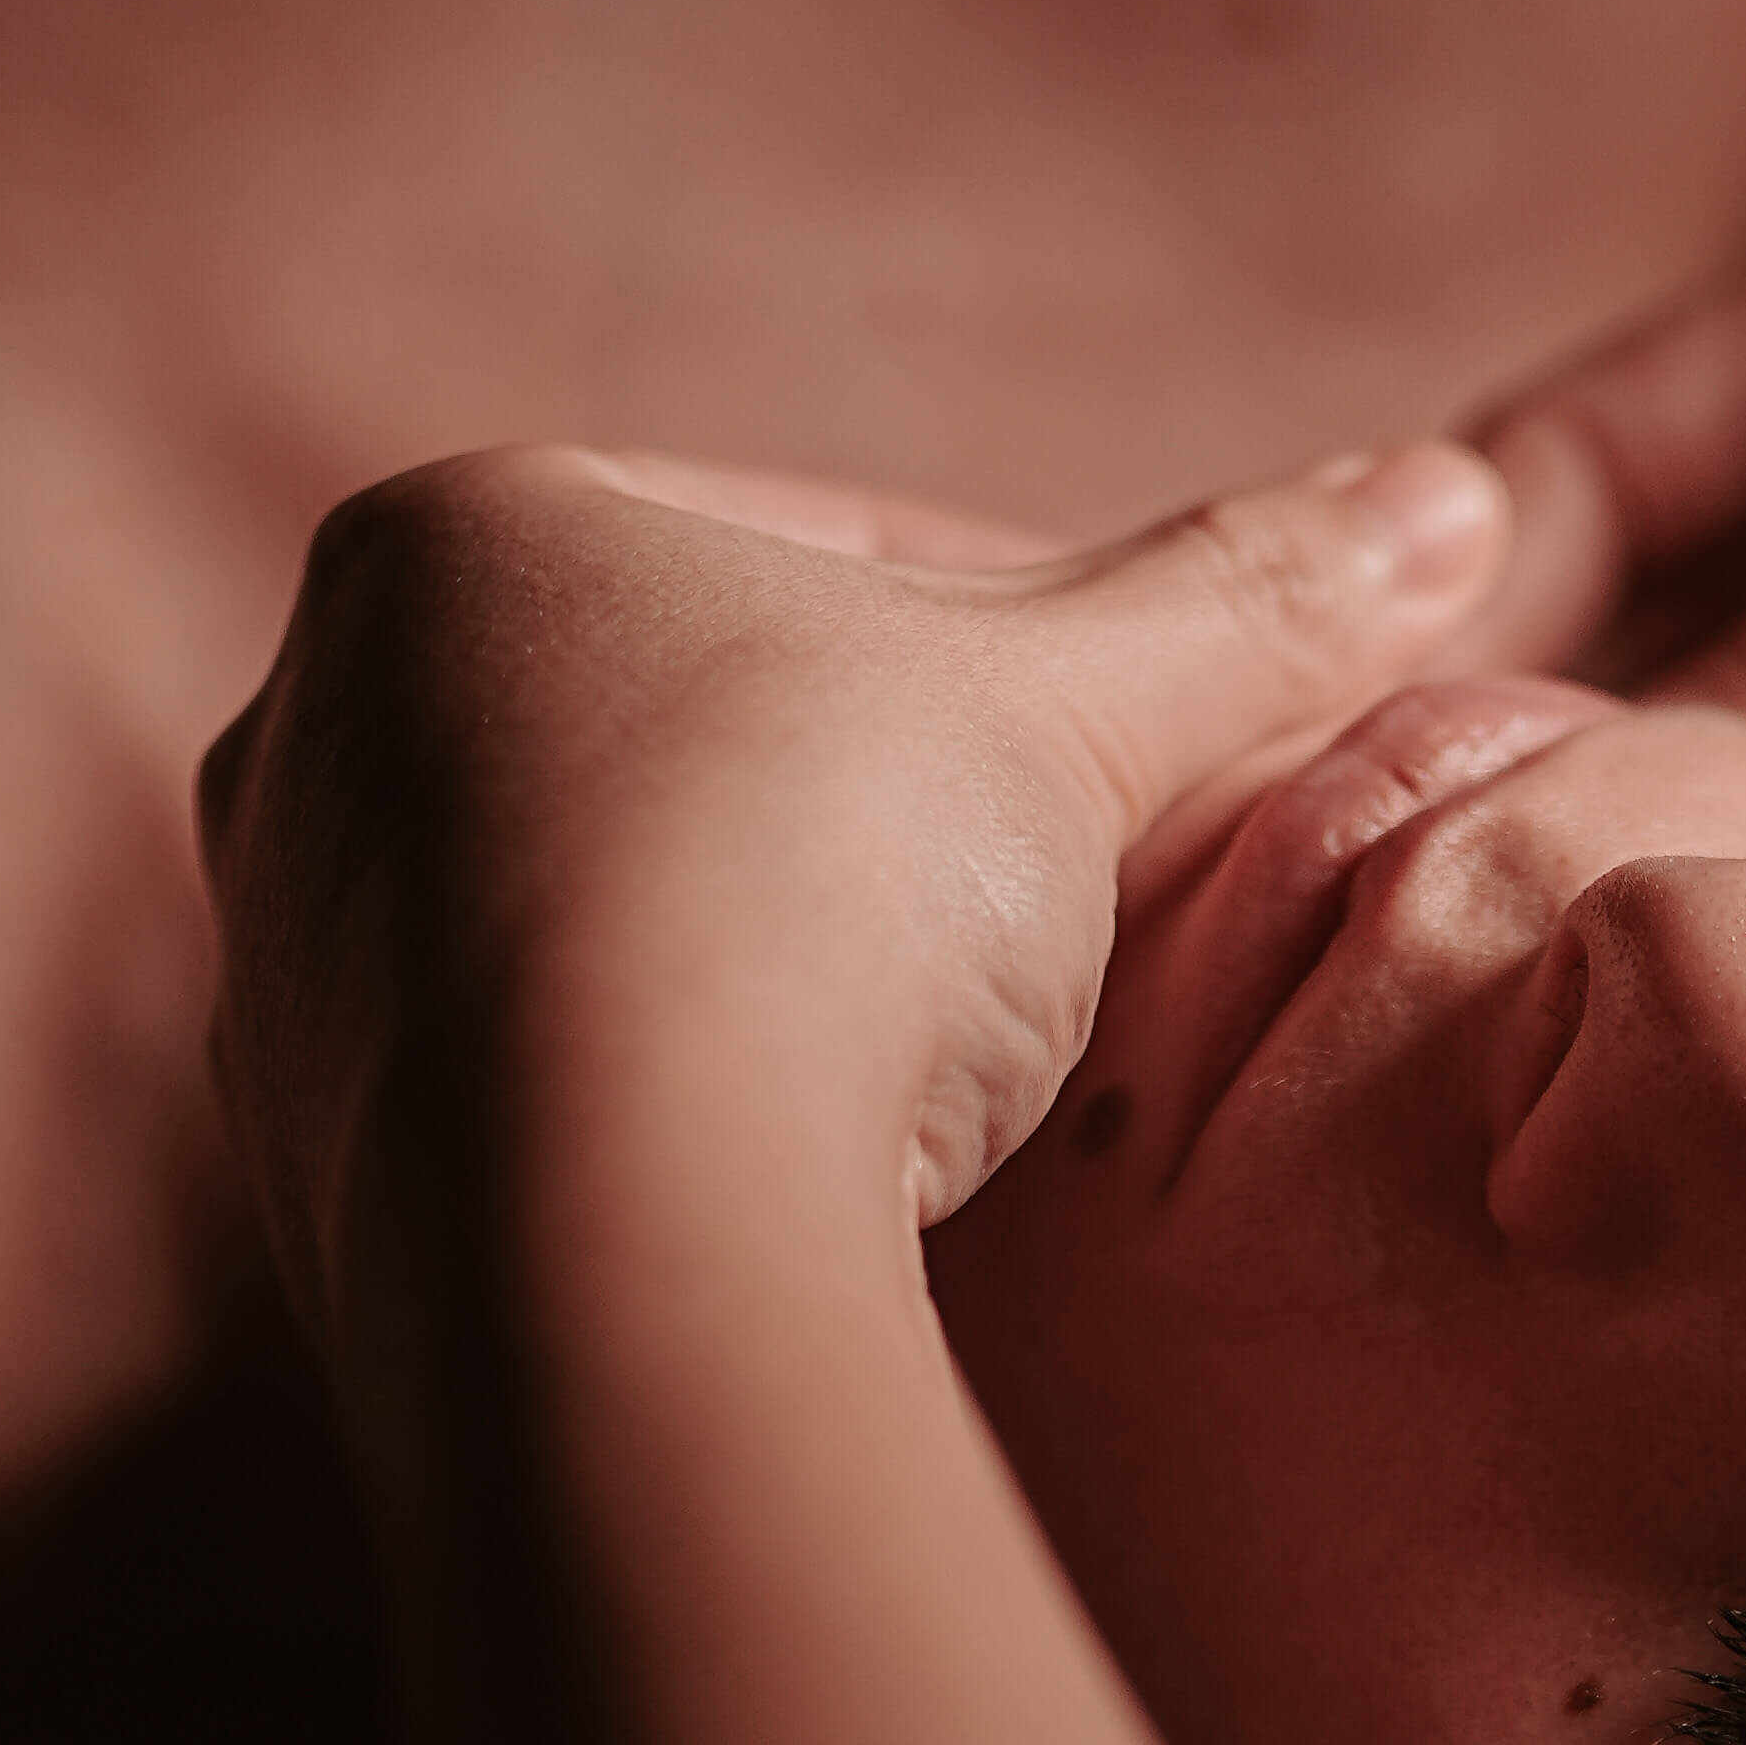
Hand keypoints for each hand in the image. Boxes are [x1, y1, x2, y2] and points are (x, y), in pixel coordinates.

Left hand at [198, 432, 1510, 1326]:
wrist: (611, 1246)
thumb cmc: (819, 896)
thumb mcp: (1083, 714)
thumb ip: (1253, 599)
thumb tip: (1451, 498)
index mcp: (453, 539)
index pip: (815, 558)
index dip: (1041, 641)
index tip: (1177, 737)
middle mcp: (313, 731)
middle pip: (701, 747)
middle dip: (893, 812)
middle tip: (1084, 902)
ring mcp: (293, 973)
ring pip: (624, 937)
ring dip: (792, 979)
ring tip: (974, 1073)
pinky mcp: (312, 1188)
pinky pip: (564, 1116)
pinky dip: (696, 1130)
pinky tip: (833, 1193)